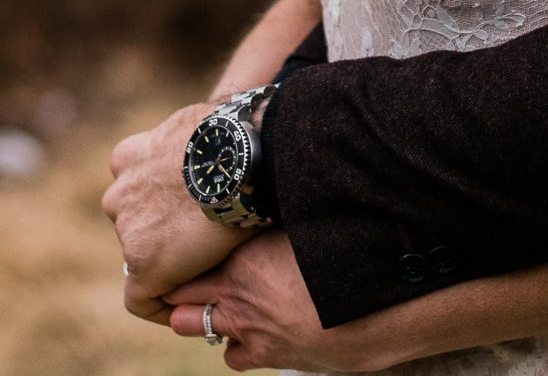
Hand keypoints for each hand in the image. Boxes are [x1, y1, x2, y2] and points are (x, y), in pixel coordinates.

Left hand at [102, 102, 247, 320]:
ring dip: (170, 262)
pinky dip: (159, 307)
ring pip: (144, 256)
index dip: (159, 208)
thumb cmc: (238, 135)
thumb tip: (231, 140)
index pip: (134, 190)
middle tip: (203, 243)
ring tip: (208, 270)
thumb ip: (197, 143)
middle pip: (137, 223)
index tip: (183, 221)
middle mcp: (119, 193)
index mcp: (129, 157)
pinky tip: (184, 311)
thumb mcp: (207, 122)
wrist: (244, 156)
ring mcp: (127, 229)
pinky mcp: (142, 263)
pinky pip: (141, 298)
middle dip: (164, 233)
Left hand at [170, 234, 391, 372]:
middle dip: (180, 287)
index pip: (186, 260)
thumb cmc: (344, 260)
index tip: (183, 249)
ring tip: (220, 304)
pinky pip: (231, 355)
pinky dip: (235, 345)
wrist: (368, 314)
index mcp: (243, 256)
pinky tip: (252, 332)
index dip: (181, 256)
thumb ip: (277, 222)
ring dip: (203, 315)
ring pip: (194, 326)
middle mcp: (236, 293)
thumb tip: (272, 191)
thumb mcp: (306, 229)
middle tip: (190, 278)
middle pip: (179, 295)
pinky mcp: (265, 354)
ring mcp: (247, 327)